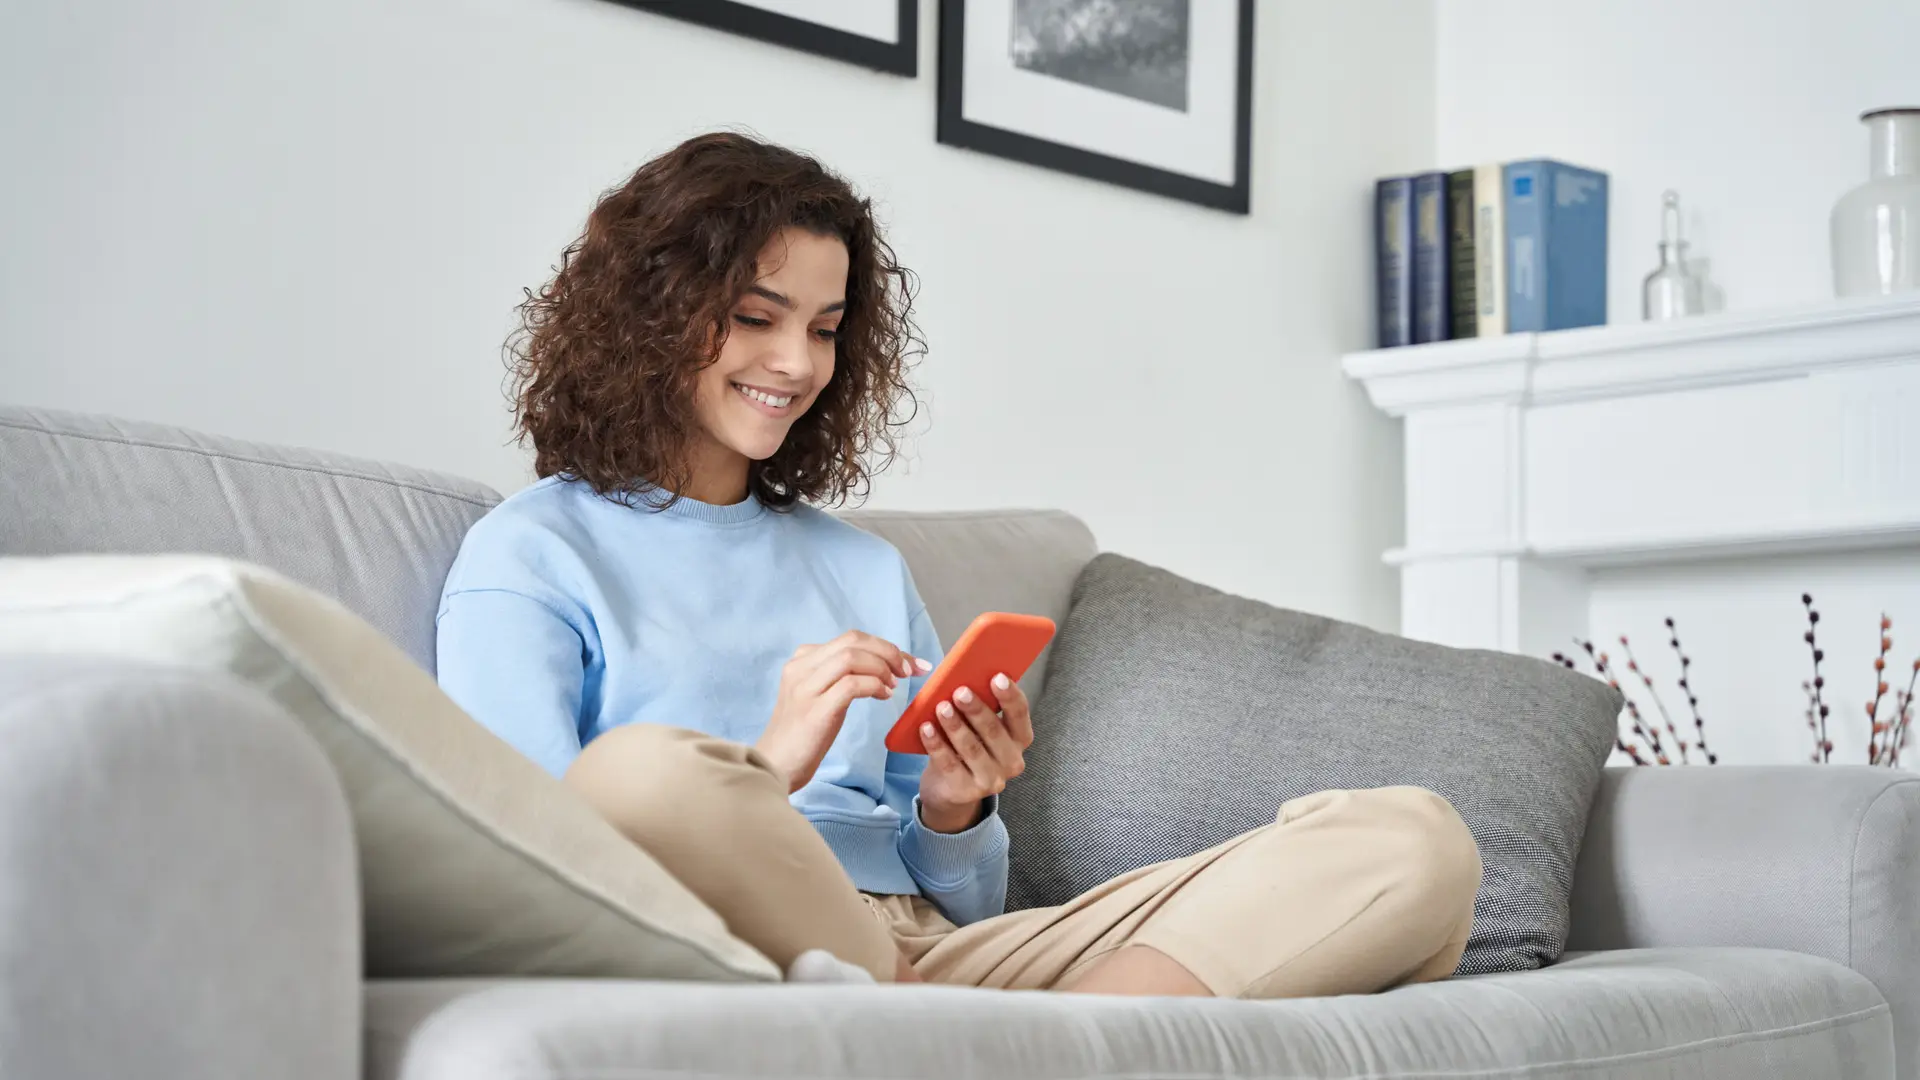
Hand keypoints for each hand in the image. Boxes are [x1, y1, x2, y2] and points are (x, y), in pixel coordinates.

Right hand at [757, 631, 930, 793]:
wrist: (775, 766)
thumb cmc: (802, 734)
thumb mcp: (818, 694)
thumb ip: (837, 675)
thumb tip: (879, 665)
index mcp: (802, 660)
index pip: (850, 639)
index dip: (884, 646)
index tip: (909, 662)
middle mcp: (801, 667)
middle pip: (853, 641)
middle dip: (888, 651)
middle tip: (908, 670)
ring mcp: (806, 687)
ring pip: (852, 657)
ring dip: (882, 668)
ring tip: (894, 686)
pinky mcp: (815, 709)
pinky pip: (851, 685)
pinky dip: (874, 686)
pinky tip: (883, 697)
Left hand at [917, 673, 1032, 832]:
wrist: (950, 789)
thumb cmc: (968, 747)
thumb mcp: (978, 729)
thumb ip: (980, 708)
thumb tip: (964, 677)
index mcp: (1020, 739)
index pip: (1020, 715)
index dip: (1010, 696)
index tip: (997, 677)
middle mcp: (1011, 761)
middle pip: (995, 732)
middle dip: (977, 710)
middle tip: (960, 692)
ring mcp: (991, 780)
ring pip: (972, 748)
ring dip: (955, 726)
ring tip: (941, 707)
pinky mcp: (966, 791)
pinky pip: (950, 764)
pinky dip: (937, 745)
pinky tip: (926, 729)